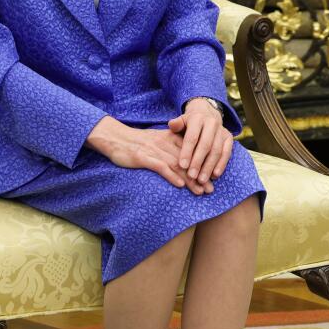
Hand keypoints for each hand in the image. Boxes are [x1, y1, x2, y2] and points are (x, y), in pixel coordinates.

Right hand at [86, 116, 210, 194]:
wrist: (115, 137)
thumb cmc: (137, 142)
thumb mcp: (158, 140)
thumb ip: (172, 146)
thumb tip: (187, 160)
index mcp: (171, 138)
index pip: (192, 152)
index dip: (203, 166)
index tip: (213, 178)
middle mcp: (166, 144)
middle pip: (188, 161)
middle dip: (201, 176)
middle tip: (211, 189)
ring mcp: (155, 150)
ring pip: (177, 165)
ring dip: (190, 179)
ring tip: (200, 191)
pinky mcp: (143, 157)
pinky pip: (160, 167)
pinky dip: (171, 176)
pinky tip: (180, 185)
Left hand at [168, 99, 232, 189]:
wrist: (206, 115)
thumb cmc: (188, 123)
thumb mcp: (181, 121)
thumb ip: (176, 125)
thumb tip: (172, 125)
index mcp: (197, 118)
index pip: (192, 137)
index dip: (187, 152)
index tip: (182, 166)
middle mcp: (212, 123)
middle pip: (206, 145)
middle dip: (198, 162)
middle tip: (192, 176)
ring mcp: (222, 130)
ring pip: (217, 150)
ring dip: (209, 167)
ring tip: (201, 180)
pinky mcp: (229, 138)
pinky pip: (227, 153)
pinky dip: (221, 165)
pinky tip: (214, 175)